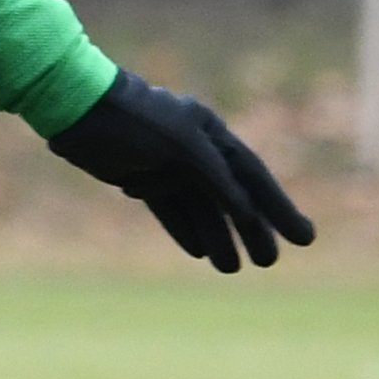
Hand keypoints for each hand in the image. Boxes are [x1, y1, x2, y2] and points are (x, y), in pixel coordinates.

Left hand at [46, 69, 315, 272]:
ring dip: (218, 236)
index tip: (303, 237)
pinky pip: (171, 208)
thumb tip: (246, 211)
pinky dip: (184, 229)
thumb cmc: (131, 121)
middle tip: (270, 262)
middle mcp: (194, 148)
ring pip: (200, 206)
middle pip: (231, 195)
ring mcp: (167, 163)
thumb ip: (216, 177)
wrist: (75, 108)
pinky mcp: (140, 176)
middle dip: (253, 228)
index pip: (252, 176)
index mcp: (210, 132)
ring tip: (232, 269)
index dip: (278, 208)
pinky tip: (199, 253)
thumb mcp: (180, 147)